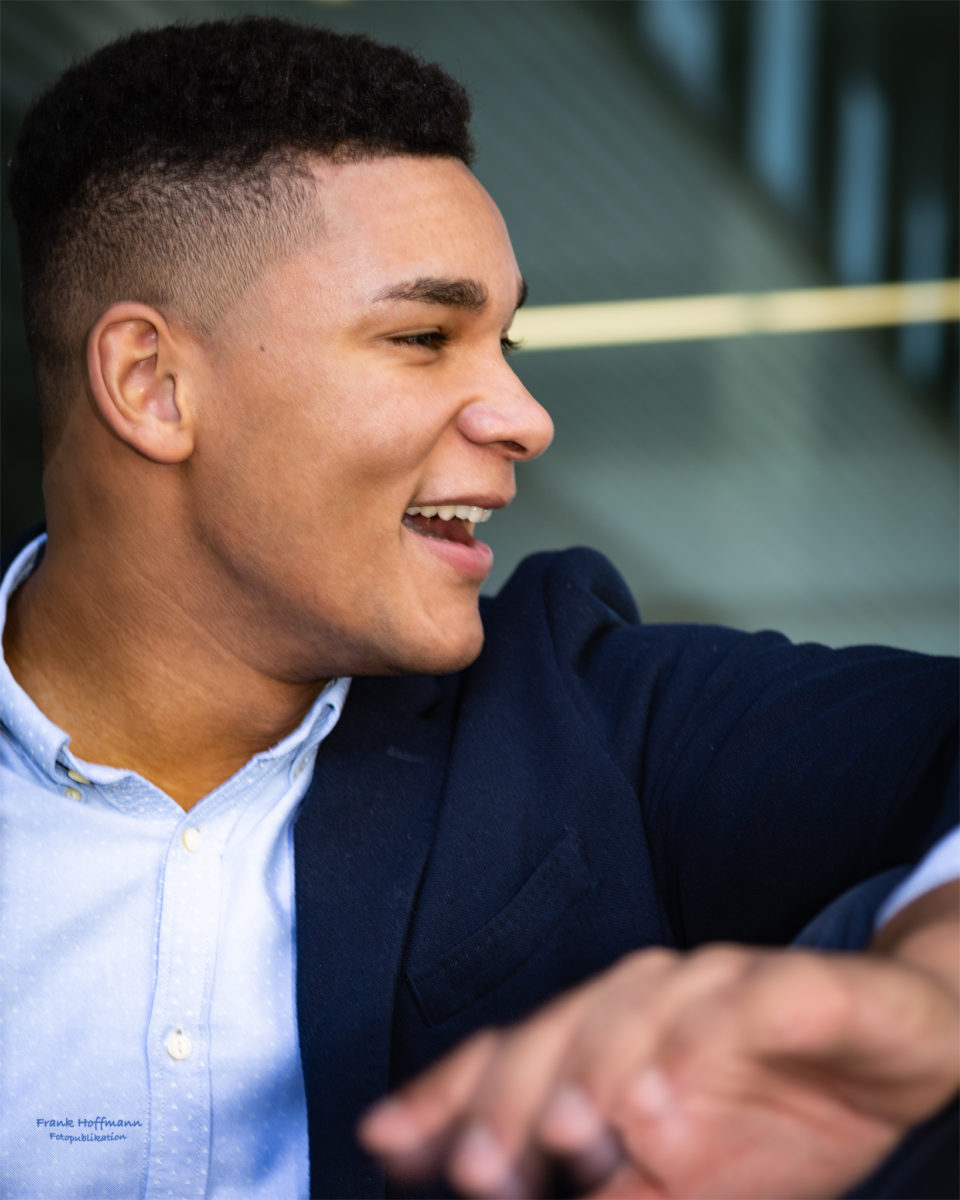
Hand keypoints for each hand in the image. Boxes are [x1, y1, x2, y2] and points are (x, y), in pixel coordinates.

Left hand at [359, 922, 958, 1197]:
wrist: (895, 1058)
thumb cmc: (773, 1121)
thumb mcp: (669, 1181)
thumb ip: (591, 1187)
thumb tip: (505, 1199)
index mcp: (603, 1032)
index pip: (509, 1053)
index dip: (445, 1094)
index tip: (385, 1144)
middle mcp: (648, 993)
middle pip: (560, 1030)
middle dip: (510, 1101)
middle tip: (475, 1170)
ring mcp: (720, 983)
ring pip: (642, 1010)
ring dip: (599, 1072)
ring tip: (572, 1139)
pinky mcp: (797, 987)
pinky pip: (746, 1005)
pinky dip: (704, 1046)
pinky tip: (672, 1100)